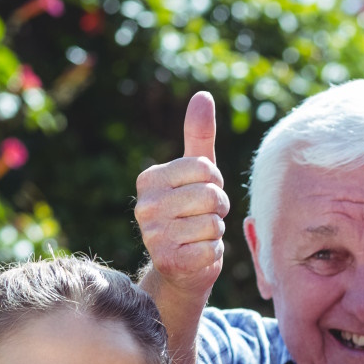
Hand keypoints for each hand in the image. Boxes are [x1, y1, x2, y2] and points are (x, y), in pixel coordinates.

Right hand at [134, 90, 227, 305]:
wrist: (180, 268)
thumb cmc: (191, 214)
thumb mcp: (196, 173)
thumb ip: (199, 136)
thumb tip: (202, 95)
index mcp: (150, 179)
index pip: (206, 168)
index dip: (216, 183)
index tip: (203, 195)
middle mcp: (146, 205)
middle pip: (211, 195)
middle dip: (218, 209)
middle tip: (204, 218)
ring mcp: (154, 234)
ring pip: (214, 224)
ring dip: (215, 232)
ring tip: (199, 237)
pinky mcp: (168, 261)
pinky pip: (212, 249)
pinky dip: (213, 254)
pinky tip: (197, 255)